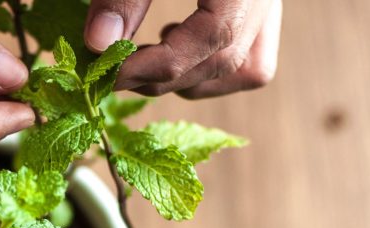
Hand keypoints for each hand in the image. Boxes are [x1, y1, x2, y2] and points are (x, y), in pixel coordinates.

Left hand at [85, 0, 281, 98]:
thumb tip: (97, 45)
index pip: (211, 39)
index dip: (154, 66)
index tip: (106, 73)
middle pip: (226, 61)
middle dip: (164, 78)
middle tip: (112, 74)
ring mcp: (272, 4)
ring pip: (247, 69)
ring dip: (191, 79)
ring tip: (143, 60)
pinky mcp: (262, 6)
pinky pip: (252, 57)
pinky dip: (211, 66)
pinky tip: (173, 41)